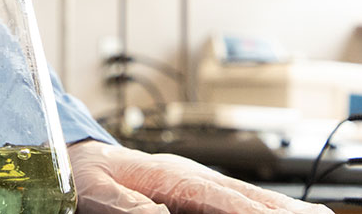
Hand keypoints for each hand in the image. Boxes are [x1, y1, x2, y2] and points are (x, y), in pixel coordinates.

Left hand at [69, 141, 332, 213]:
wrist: (71, 153)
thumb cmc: (82, 172)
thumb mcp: (96, 192)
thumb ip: (128, 207)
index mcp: (171, 175)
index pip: (224, 200)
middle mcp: (192, 176)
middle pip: (251, 196)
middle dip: (289, 211)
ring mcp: (197, 183)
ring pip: (251, 197)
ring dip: (285, 211)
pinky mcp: (194, 191)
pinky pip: (236, 201)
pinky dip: (264, 209)